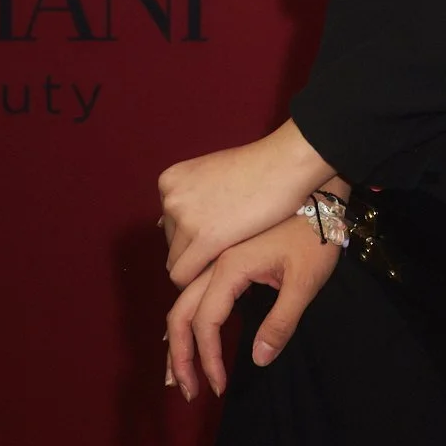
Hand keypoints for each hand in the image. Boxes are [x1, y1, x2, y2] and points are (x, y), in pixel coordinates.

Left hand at [157, 121, 337, 289]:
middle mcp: (171, 198)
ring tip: (228, 262)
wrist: (286, 163)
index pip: (169, 224)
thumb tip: (160, 223)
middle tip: (226, 250)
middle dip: (195, 250)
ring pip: (176, 263)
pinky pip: (183, 276)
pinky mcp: (205, 239)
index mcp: (170, 181)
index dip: (193, 234)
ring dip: (200, 265)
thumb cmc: (259, 166)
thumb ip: (190, 196)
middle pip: (172, 243)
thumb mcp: (212, 172)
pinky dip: (197, 282)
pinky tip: (220, 279)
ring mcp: (185, 218)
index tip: (217, 235)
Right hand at [164, 214, 341, 399]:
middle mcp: (214, 261)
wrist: (317, 191)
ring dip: (176, 338)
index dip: (208, 358)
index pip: (204, 322)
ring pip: (182, 300)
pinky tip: (186, 333)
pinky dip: (184, 316)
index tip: (219, 386)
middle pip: (180, 312)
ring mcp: (216, 256)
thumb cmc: (316, 236)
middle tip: (186, 390)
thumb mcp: (306, 280)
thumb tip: (258, 360)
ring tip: (178, 372)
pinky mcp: (223, 254)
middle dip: (179, 355)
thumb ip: (282, 321)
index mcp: (230, 266)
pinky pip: (192, 288)